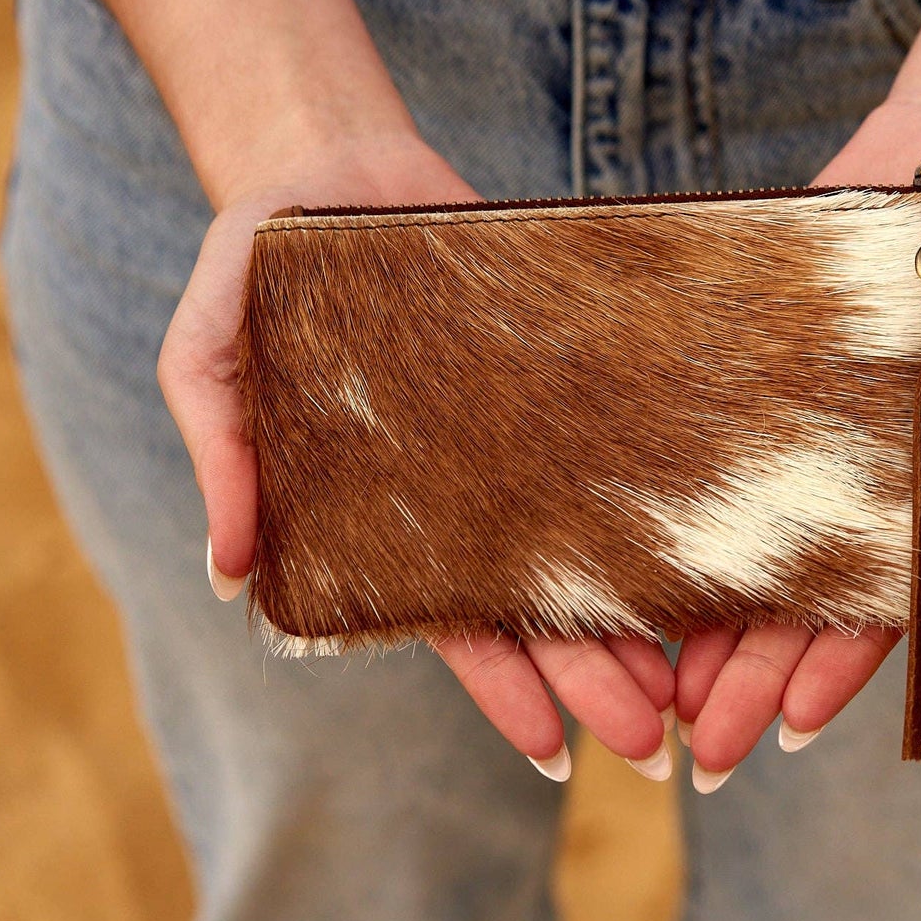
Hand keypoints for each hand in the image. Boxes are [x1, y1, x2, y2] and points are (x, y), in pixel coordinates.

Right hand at [158, 132, 675, 782]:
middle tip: (657, 750)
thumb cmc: (259, 263)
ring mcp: (518, 438)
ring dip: (640, 618)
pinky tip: (710, 555)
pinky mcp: (563, 379)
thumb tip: (228, 577)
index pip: (450, 624)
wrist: (337, 164)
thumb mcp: (210, 354)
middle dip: (593, 680)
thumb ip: (221, 454)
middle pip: (538, 607)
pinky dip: (655, 507)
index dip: (503, 691)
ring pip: (588, 546)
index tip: (556, 756)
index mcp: (383, 513)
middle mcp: (462, 490)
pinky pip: (615, 454)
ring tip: (698, 685)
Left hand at [677, 96, 920, 787]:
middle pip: (812, 596)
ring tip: (656, 696)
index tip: (792, 730)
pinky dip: (690, 516)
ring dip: (712, 626)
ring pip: (758, 546)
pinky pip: (723, 456)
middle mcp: (879, 470)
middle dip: (759, 676)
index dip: (844, 667)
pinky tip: (635, 569)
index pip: (897, 598)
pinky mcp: (764, 371)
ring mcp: (816, 426)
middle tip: (701, 751)